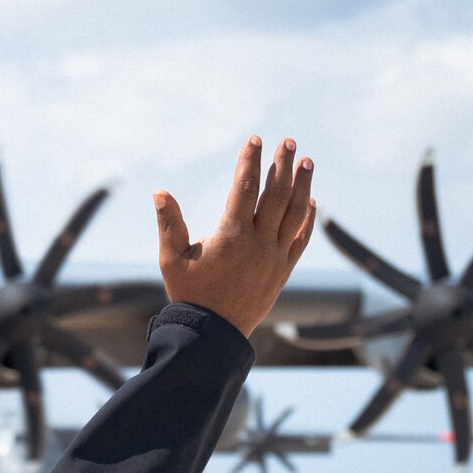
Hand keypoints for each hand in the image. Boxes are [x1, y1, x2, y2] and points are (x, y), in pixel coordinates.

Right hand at [154, 136, 315, 336]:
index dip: (250, 161)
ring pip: (295, 213)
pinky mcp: (284, 270)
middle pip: (276, 195)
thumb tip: (160, 193)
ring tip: (306, 162)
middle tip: (288, 142)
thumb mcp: (172, 259)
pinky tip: (312, 202)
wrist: (212, 333)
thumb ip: (169, 224)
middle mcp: (258, 242)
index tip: (255, 140)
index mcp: (231, 235)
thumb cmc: (189, 294)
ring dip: (303, 185)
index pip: (244, 188)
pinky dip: (308, 219)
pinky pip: (301, 239)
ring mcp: (275, 256)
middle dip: (282, 165)